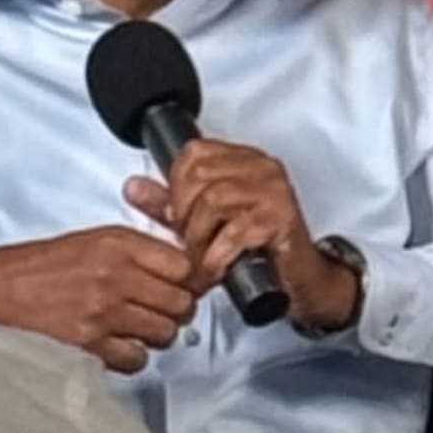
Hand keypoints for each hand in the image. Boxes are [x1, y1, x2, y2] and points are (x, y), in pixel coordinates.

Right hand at [0, 226, 199, 374]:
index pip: (185, 265)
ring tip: (134, 329)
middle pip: (182, 302)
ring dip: (154, 335)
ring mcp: (102, 310)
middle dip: (175, 310)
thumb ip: (138, 251)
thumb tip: (182, 270)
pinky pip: (136, 358)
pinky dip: (130, 357)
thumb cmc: (40, 266)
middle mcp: (115, 274)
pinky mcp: (88, 343)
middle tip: (158, 311)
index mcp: (118, 242)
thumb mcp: (93, 240)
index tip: (182, 286)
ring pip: (164, 333)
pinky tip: (115, 346)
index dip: (188, 280)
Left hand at [127, 139, 363, 337]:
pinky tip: (217, 267)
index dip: (175, 186)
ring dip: (199, 237)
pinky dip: (218, 254)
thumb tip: (133, 188)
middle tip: (188, 241)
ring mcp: (274, 191)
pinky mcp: (282, 218)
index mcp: (244, 160)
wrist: (299, 280)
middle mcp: (261, 167)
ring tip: (201, 257)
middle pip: (199, 175)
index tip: (177, 215)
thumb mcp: (204, 223)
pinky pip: (236, 231)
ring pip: (213, 200)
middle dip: (184, 214)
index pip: (194, 152)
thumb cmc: (256, 249)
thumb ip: (170, 204)